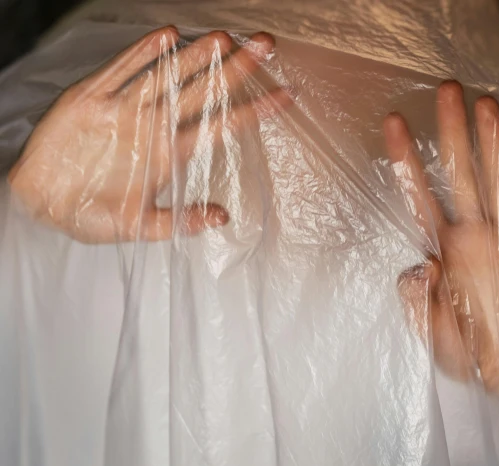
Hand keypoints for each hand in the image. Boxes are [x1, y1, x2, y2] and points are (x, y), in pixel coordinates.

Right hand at [8, 26, 290, 242]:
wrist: (44, 205)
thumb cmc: (93, 215)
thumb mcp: (140, 226)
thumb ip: (181, 221)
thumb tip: (222, 218)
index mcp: (171, 153)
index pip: (223, 125)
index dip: (256, 109)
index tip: (287, 95)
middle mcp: (155, 125)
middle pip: (204, 91)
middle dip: (236, 68)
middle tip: (267, 46)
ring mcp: (125, 110)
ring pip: (168, 76)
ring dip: (195, 57)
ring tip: (224, 37)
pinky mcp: (91, 100)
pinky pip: (120, 71)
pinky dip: (140, 55)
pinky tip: (165, 37)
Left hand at [386, 81, 498, 393]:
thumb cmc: (467, 355)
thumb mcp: (431, 338)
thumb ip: (419, 305)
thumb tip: (421, 266)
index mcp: (443, 251)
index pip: (420, 197)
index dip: (407, 161)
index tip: (394, 122)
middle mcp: (474, 237)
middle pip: (460, 176)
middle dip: (452, 133)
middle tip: (446, 89)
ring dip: (495, 145)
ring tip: (491, 102)